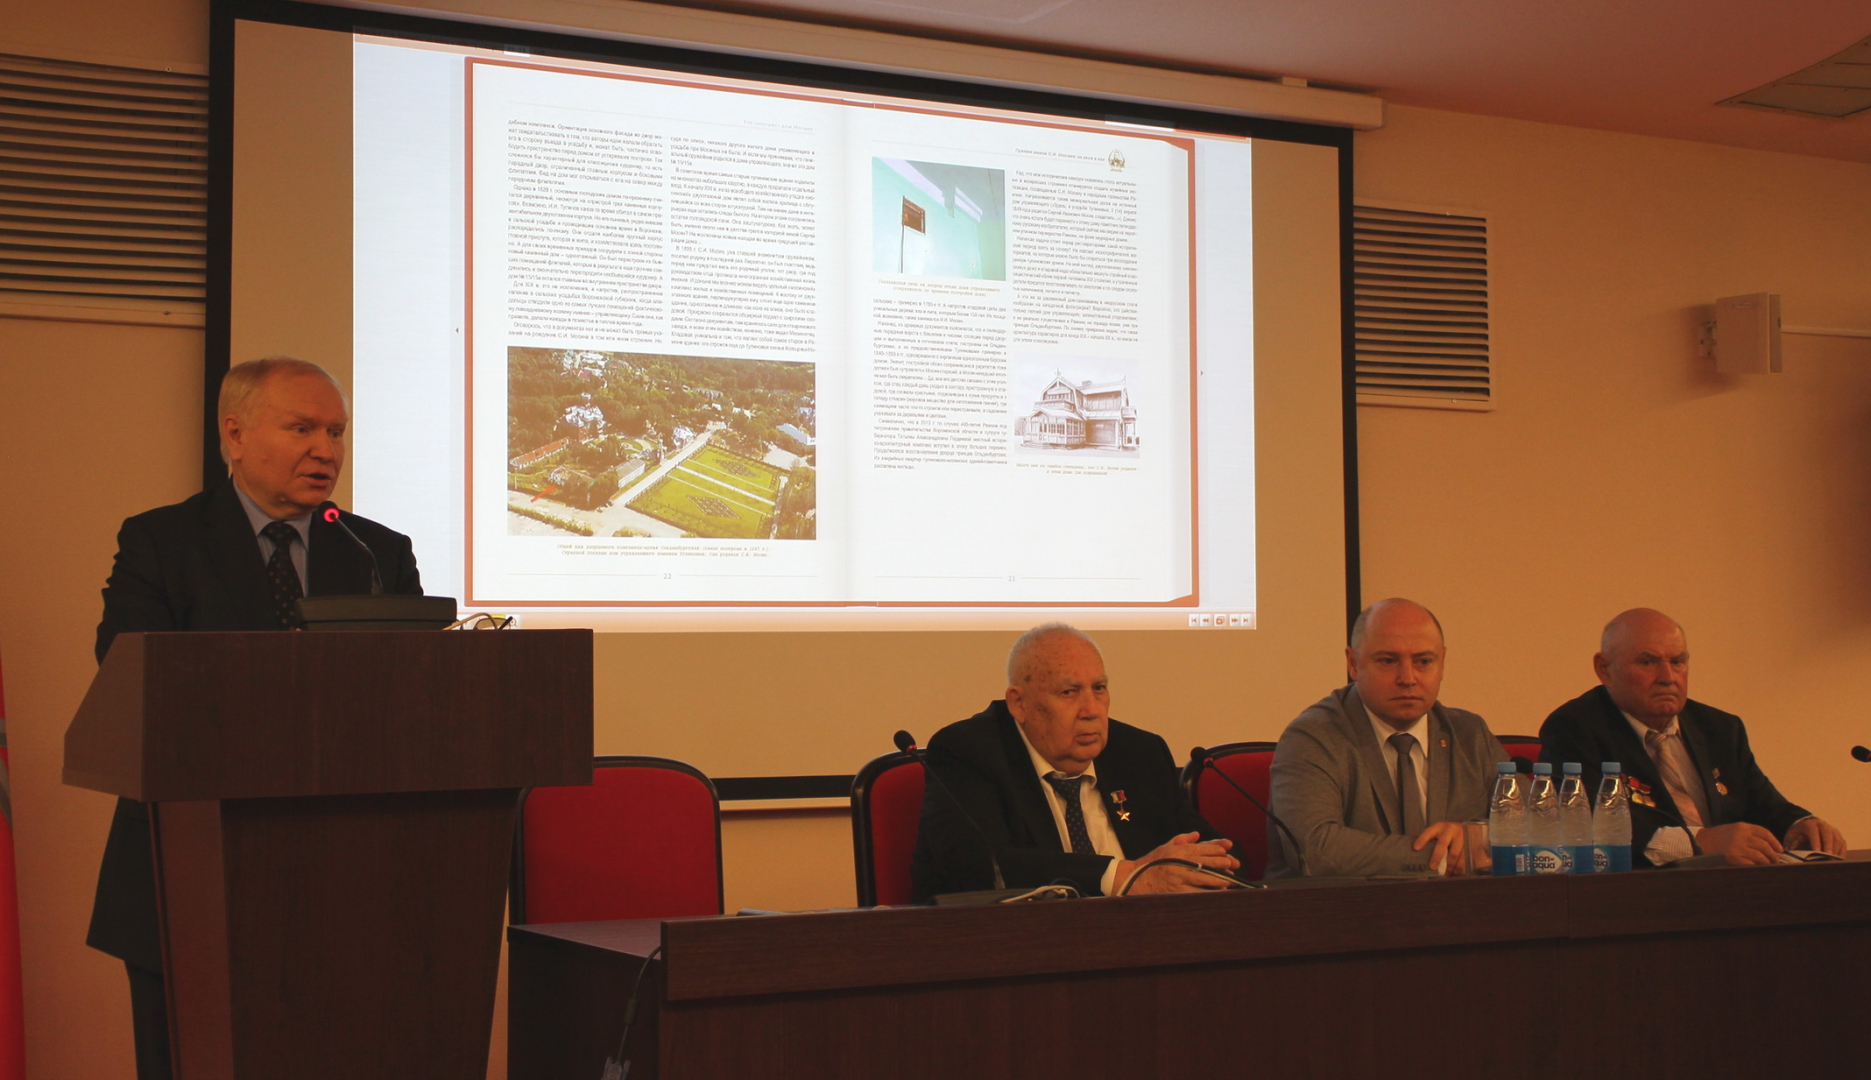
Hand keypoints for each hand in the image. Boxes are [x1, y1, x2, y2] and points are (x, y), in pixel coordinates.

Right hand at [1115, 831, 1238, 894]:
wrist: (1134, 880)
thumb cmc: (1151, 863)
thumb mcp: (1165, 847)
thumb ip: (1182, 840)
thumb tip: (1197, 835)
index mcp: (1177, 850)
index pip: (1201, 848)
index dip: (1216, 849)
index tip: (1227, 850)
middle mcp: (1179, 863)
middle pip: (1206, 862)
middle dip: (1222, 863)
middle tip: (1234, 864)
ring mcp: (1178, 877)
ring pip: (1204, 877)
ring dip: (1219, 878)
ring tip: (1230, 880)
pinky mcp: (1177, 891)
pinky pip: (1197, 892)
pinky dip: (1209, 892)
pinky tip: (1218, 892)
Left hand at [1412, 821, 1466, 874]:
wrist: (1466, 827)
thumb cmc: (1448, 833)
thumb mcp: (1439, 832)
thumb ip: (1431, 841)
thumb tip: (1421, 856)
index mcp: (1439, 827)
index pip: (1429, 832)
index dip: (1422, 840)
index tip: (1416, 848)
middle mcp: (1450, 830)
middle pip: (1442, 844)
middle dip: (1437, 857)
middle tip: (1432, 868)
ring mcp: (1461, 836)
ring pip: (1455, 853)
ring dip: (1449, 866)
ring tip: (1446, 873)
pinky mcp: (1470, 843)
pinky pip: (1465, 858)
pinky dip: (1460, 867)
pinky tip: (1456, 872)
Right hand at [1696, 822, 1782, 865]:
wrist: (1698, 842)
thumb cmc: (1717, 837)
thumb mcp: (1733, 830)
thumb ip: (1749, 834)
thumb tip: (1768, 847)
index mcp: (1742, 827)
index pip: (1764, 832)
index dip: (1774, 842)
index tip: (1780, 850)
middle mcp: (1741, 835)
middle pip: (1764, 846)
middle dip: (1773, 855)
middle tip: (1776, 861)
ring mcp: (1737, 847)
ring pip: (1760, 856)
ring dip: (1766, 863)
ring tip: (1768, 866)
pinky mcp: (1733, 858)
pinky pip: (1751, 864)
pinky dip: (1756, 867)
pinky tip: (1757, 868)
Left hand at [1783, 817, 1847, 855]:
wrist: (1808, 827)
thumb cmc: (1799, 835)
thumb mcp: (1792, 836)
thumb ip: (1792, 843)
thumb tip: (1791, 854)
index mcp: (1810, 824)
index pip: (1814, 832)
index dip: (1816, 842)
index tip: (1817, 852)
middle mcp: (1823, 826)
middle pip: (1828, 834)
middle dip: (1829, 846)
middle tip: (1829, 857)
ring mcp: (1833, 831)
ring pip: (1837, 839)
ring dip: (1836, 850)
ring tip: (1834, 861)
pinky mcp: (1839, 837)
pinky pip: (1843, 845)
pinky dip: (1841, 853)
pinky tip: (1838, 861)